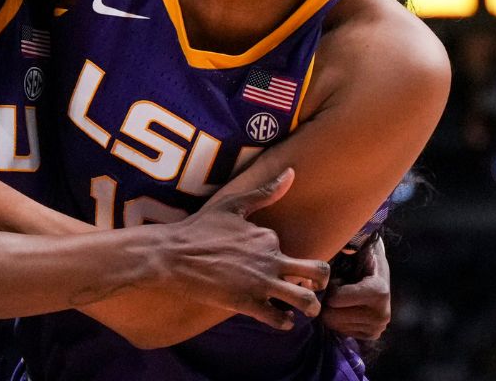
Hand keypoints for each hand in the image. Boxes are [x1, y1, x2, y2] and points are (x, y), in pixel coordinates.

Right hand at [157, 169, 330, 329]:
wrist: (173, 255)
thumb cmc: (200, 228)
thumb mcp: (232, 204)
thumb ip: (265, 192)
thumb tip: (292, 172)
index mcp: (267, 236)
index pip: (293, 247)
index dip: (285, 256)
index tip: (273, 261)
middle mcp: (270, 260)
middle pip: (319, 273)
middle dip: (322, 282)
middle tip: (314, 287)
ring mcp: (260, 284)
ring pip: (305, 301)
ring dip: (309, 307)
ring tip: (303, 310)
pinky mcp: (247, 304)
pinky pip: (278, 319)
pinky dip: (284, 322)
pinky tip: (280, 318)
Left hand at [321, 237, 390, 340]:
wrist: (377, 271)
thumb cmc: (361, 256)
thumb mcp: (355, 249)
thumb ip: (345, 249)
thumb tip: (336, 248)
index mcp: (378, 291)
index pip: (336, 298)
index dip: (329, 288)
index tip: (335, 279)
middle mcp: (382, 314)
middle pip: (332, 315)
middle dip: (327, 301)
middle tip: (335, 289)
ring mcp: (378, 327)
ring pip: (334, 324)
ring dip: (331, 310)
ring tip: (341, 297)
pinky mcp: (372, 335)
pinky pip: (341, 331)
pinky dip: (338, 319)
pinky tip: (346, 307)